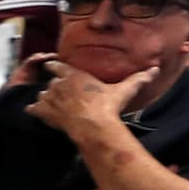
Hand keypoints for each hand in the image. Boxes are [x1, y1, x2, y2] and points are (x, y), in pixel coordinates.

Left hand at [28, 55, 144, 148]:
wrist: (93, 124)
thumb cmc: (108, 105)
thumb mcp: (124, 90)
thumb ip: (138, 79)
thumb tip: (155, 69)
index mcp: (74, 74)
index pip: (58, 65)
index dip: (54, 66)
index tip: (50, 65)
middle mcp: (58, 83)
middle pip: (51, 83)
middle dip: (55, 88)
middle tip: (62, 94)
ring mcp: (49, 97)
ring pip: (42, 95)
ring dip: (46, 99)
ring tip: (52, 105)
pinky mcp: (44, 112)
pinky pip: (33, 109)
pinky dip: (34, 111)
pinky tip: (35, 113)